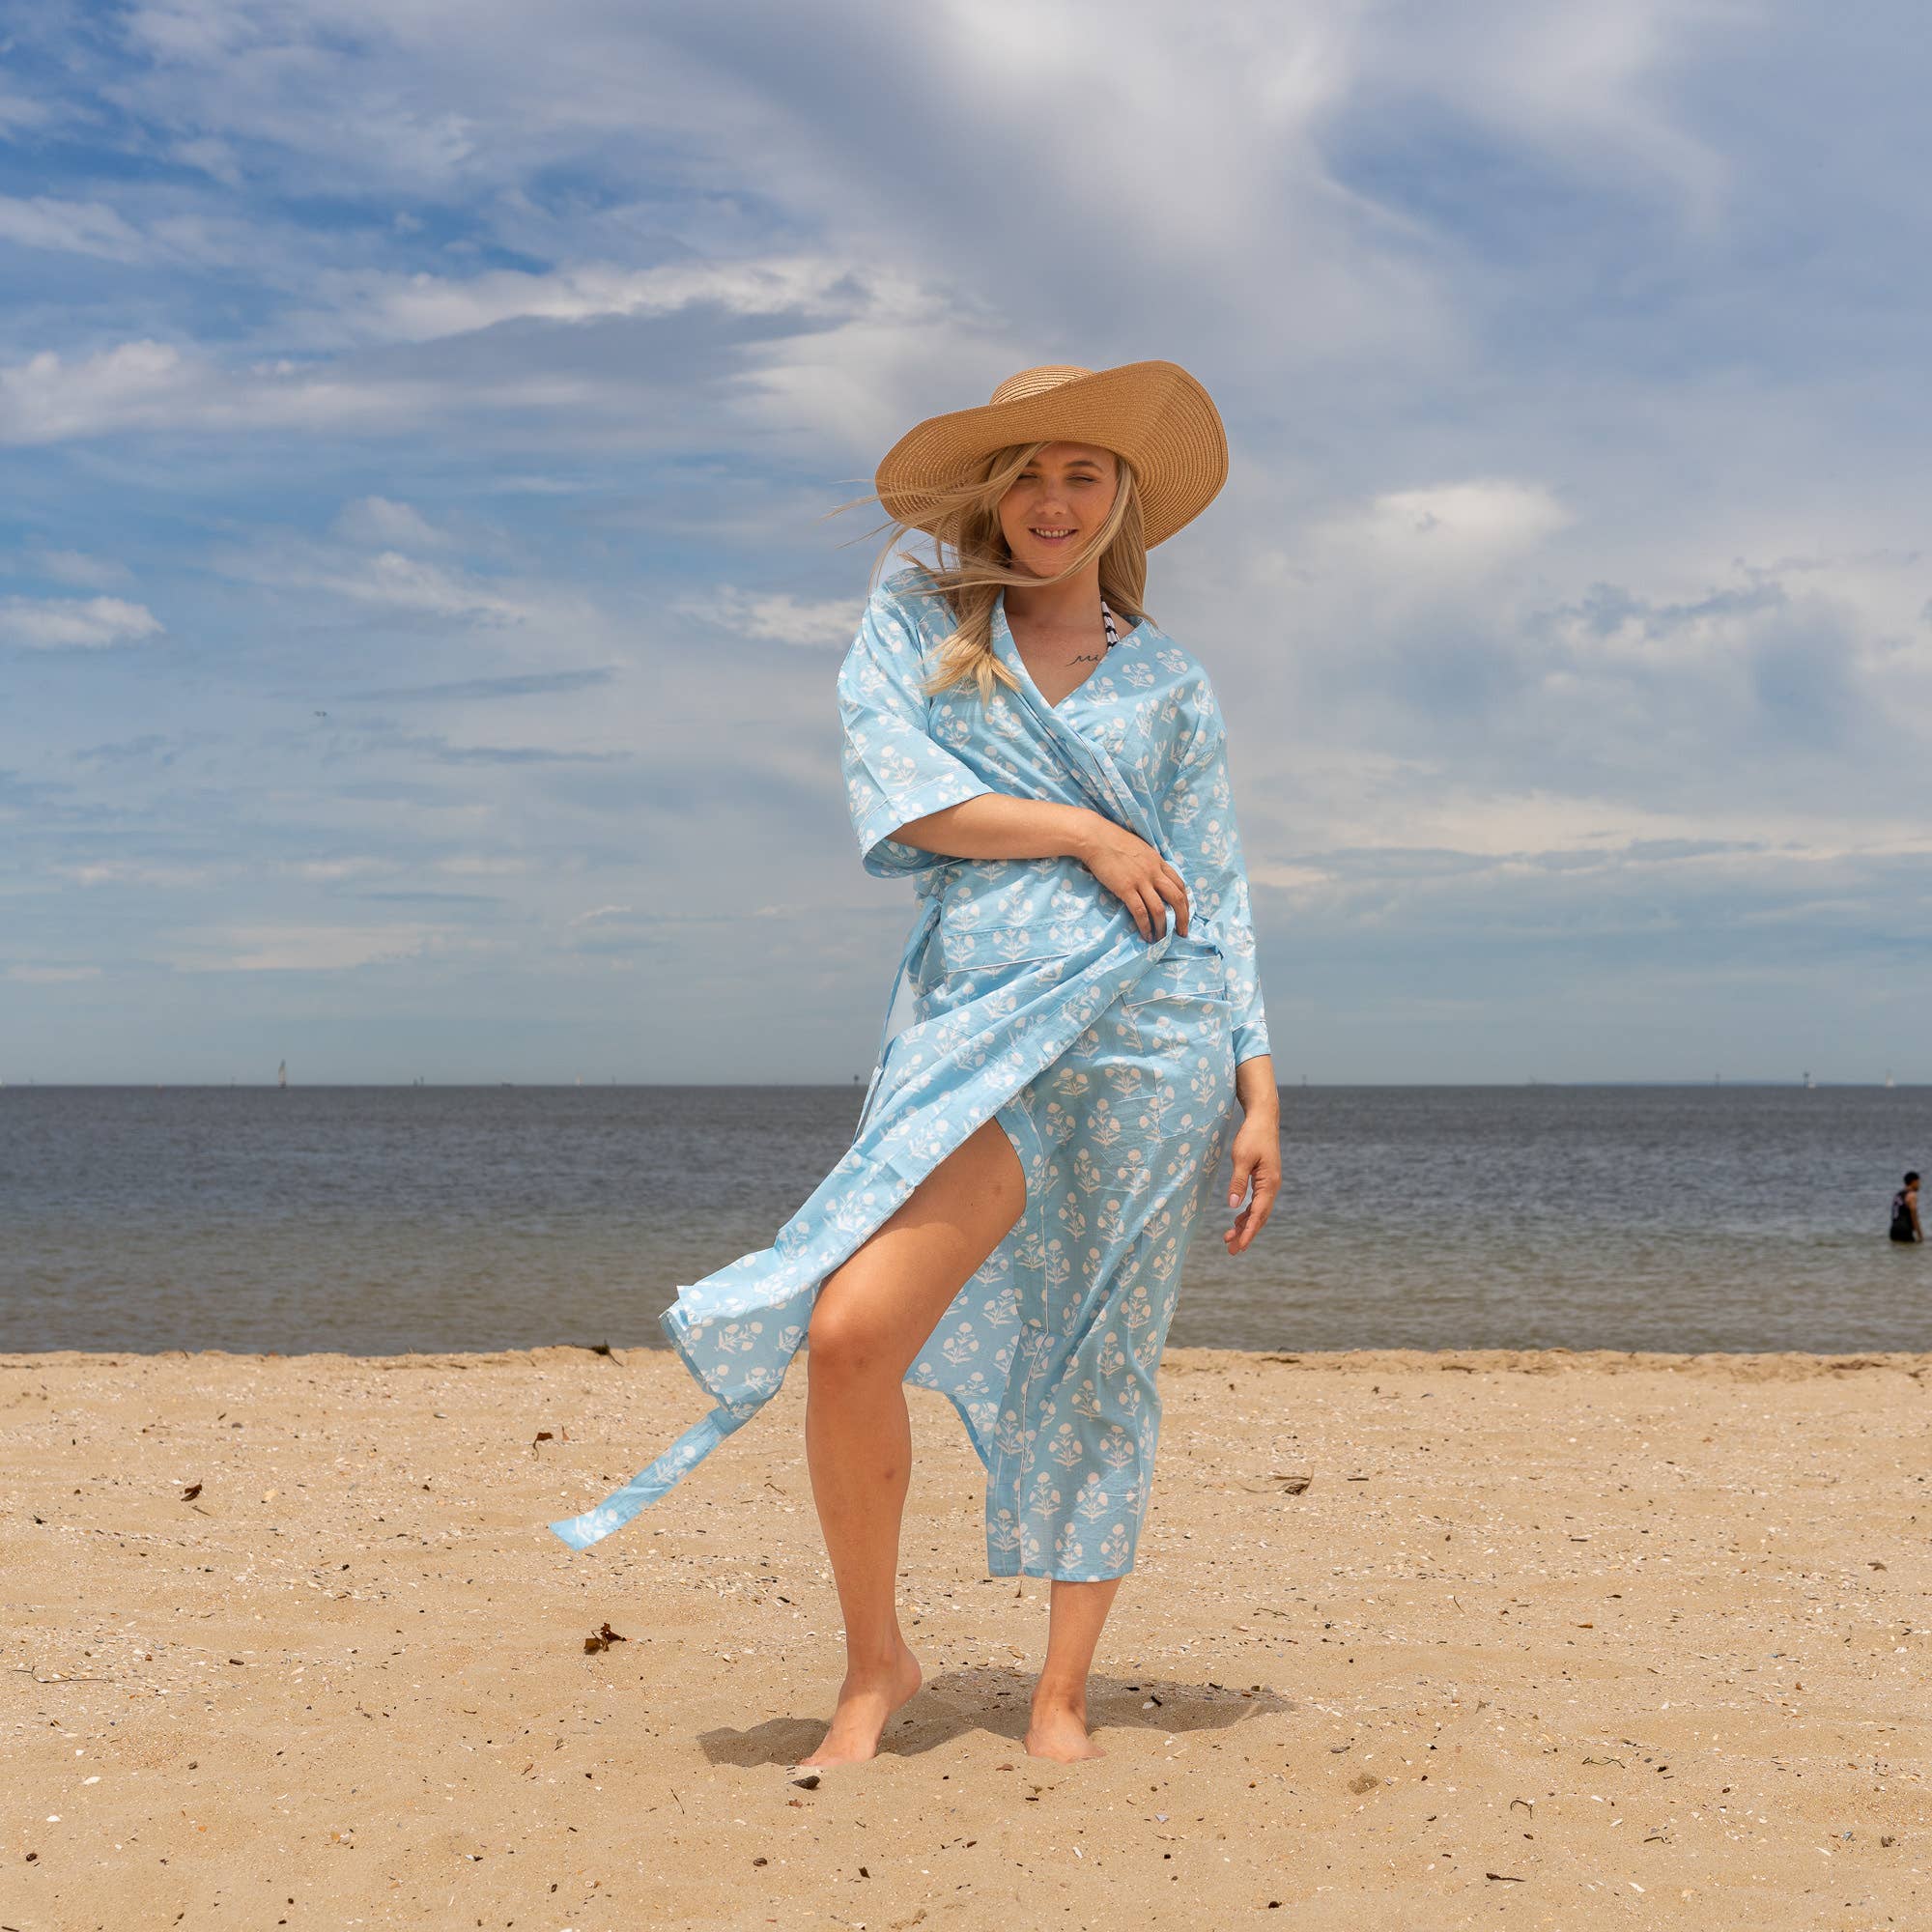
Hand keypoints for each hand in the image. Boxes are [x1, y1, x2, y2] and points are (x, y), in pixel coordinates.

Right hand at [1075, 815, 1188, 942]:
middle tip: (1183, 933)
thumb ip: (1150, 863)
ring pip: (1160, 909)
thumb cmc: (1114, 841)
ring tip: (1162, 938)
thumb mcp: (1141, 849)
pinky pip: (1140, 912)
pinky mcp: (1125, 888)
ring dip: (1163, 927)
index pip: (1180, 885)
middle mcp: (1154, 872)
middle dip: (1183, 918)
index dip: (1185, 902)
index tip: (1184, 914)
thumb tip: (1153, 876)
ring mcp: (1141, 881)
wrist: (1096, 838)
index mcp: (1159, 862)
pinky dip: (1145, 926)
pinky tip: (1146, 935)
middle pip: (1177, 898)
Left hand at [1224, 1108, 1279, 1254]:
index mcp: (1269, 1184)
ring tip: (1230, 1240)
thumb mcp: (1241, 1158)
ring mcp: (1269, 1184)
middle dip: (1246, 1235)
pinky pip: (1257, 1203)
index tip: (1238, 1247)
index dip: (1248, 1233)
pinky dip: (1247, 1213)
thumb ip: (1237, 1182)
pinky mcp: (1264, 1180)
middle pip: (1260, 1217)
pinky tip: (1237, 1220)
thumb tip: (1233, 1206)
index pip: (1258, 1214)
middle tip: (1232, 1251)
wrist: (1263, 1119)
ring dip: (1245, 1226)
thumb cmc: (1252, 1136)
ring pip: (1258, 1212)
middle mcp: (1272, 1187)